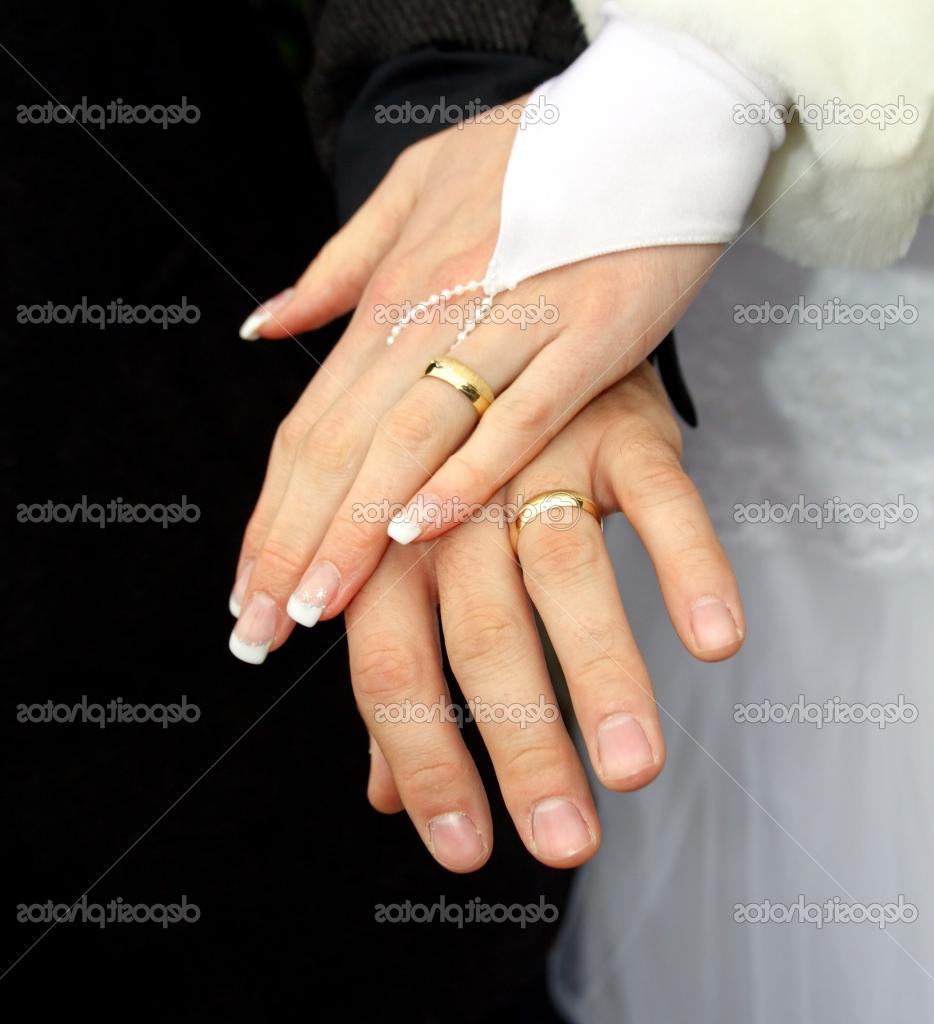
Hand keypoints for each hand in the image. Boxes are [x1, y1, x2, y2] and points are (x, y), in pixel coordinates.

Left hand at [229, 99, 720, 662]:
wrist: (653, 113)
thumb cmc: (532, 157)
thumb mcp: (415, 188)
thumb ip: (340, 265)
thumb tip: (267, 325)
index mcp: (393, 292)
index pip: (311, 425)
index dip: (272, 514)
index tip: (246, 590)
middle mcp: (434, 311)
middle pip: (343, 444)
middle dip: (295, 543)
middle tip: (258, 629)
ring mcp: (510, 320)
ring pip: (412, 438)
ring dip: (357, 529)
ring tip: (315, 610)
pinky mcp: (589, 332)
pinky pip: (519, 413)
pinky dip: (466, 472)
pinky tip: (419, 532)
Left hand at [343, 362, 743, 870]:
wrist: (510, 342)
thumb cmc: (457, 477)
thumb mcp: (413, 565)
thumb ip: (399, 672)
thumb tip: (383, 793)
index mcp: (390, 543)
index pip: (388, 665)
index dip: (422, 763)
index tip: (466, 851)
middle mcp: (452, 499)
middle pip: (480, 634)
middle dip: (522, 747)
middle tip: (564, 841)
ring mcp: (536, 456)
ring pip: (566, 572)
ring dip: (604, 673)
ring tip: (635, 768)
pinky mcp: (618, 429)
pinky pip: (660, 500)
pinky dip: (687, 563)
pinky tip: (717, 640)